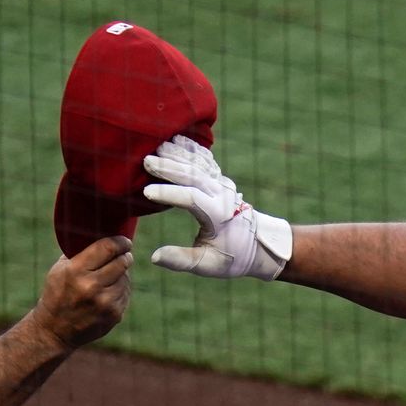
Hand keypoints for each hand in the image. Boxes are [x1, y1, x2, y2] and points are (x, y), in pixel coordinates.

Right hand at [31, 236, 132, 349]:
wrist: (54, 330)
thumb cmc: (57, 294)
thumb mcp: (60, 269)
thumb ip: (80, 252)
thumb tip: (102, 233)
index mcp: (76, 271)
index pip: (108, 248)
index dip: (120, 242)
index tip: (125, 241)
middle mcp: (91, 287)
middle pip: (122, 261)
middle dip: (125, 255)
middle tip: (124, 254)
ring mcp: (105, 303)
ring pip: (126, 278)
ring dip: (122, 274)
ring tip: (110, 276)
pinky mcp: (114, 315)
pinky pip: (126, 294)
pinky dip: (121, 290)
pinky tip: (108, 292)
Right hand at [142, 136, 291, 280]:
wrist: (259, 245)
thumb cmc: (232, 258)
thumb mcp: (208, 266)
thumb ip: (181, 260)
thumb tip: (153, 256)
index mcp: (218, 216)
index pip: (191, 199)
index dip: (168, 194)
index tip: (146, 192)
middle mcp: (223, 195)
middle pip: (194, 175)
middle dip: (169, 167)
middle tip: (146, 161)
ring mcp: (223, 184)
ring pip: (200, 164)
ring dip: (178, 154)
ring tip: (157, 146)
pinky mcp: (221, 180)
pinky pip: (206, 160)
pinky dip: (191, 149)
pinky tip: (176, 140)